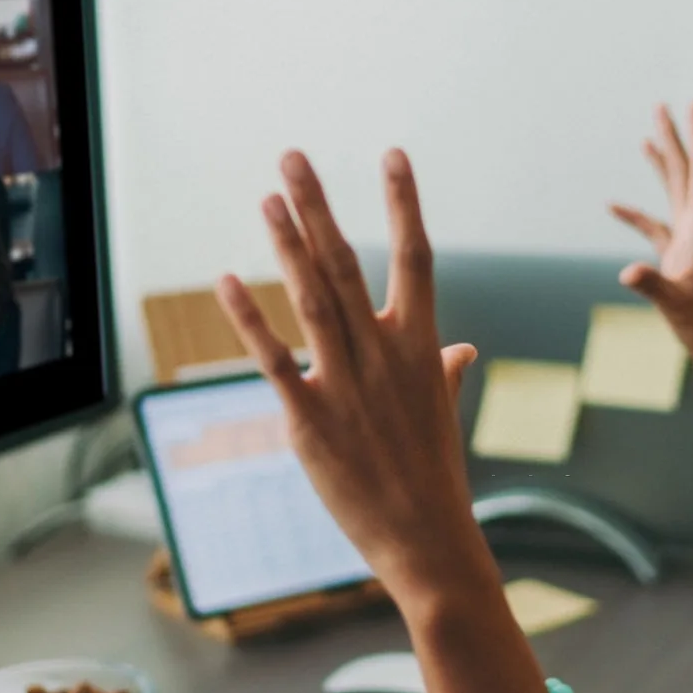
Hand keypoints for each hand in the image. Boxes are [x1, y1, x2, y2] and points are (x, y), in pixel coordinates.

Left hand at [216, 151, 489, 607]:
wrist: (426, 539)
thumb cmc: (435, 476)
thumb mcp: (443, 413)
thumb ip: (448, 372)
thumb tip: (466, 350)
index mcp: (423, 346)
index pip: (417, 257)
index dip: (404, 202)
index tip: (393, 154)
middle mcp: (384, 355)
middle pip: (348, 264)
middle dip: (320, 207)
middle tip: (294, 156)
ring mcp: (346, 385)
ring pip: (313, 299)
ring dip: (287, 245)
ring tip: (268, 198)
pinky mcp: (310, 420)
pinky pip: (275, 359)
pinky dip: (249, 318)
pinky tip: (227, 280)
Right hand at [609, 102, 692, 385]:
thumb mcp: (677, 306)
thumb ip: (652, 285)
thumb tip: (627, 272)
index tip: (692, 106)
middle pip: (687, 174)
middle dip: (674, 139)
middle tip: (662, 106)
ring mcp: (689, 245)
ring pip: (674, 195)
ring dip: (662, 166)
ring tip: (648, 137)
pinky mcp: (679, 262)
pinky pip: (655, 229)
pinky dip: (636, 216)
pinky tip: (615, 207)